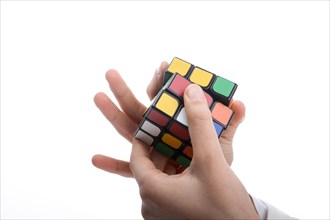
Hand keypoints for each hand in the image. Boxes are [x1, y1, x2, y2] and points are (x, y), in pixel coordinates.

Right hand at [92, 61, 244, 176]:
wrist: (208, 189)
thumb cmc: (214, 163)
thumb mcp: (221, 144)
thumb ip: (228, 125)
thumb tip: (240, 103)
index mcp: (175, 122)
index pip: (165, 99)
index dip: (163, 82)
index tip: (163, 66)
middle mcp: (159, 132)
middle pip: (139, 109)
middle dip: (125, 90)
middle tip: (110, 73)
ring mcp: (150, 150)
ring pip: (128, 130)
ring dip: (112, 114)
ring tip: (98, 97)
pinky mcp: (145, 171)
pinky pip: (126, 168)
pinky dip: (111, 164)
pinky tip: (95, 159)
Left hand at [130, 84, 257, 218]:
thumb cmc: (225, 204)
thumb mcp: (212, 160)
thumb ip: (200, 124)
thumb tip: (191, 92)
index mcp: (151, 190)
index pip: (137, 155)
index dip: (146, 134)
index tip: (158, 120)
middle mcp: (150, 204)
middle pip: (148, 165)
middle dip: (161, 145)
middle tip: (173, 128)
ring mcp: (160, 212)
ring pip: (159, 176)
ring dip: (170, 159)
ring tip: (184, 144)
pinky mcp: (172, 215)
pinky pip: (168, 188)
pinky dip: (176, 173)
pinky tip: (191, 164)